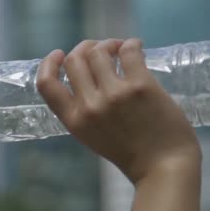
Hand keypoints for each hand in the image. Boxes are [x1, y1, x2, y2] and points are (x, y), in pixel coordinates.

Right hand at [37, 38, 200, 182]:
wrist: (164, 166)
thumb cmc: (129, 153)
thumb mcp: (91, 136)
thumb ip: (82, 111)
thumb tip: (85, 75)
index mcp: (74, 120)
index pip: (46, 83)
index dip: (49, 63)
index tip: (59, 54)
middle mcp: (89, 106)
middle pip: (75, 59)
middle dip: (84, 47)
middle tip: (100, 49)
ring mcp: (114, 95)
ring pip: (99, 51)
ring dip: (109, 44)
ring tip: (120, 48)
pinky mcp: (141, 86)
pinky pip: (129, 51)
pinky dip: (131, 44)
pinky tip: (136, 48)